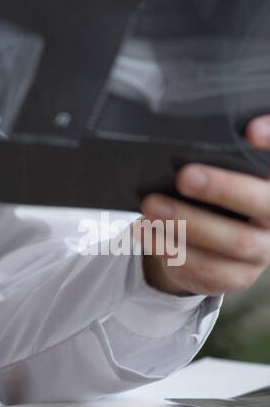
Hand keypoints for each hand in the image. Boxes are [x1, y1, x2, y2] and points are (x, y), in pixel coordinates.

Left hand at [138, 116, 269, 296]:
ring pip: (234, 243)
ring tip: (151, 207)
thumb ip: (215, 159)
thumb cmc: (212, 197)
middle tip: (184, 177)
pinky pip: (209, 269)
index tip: (250, 130)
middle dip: (222, 188)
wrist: (211, 246)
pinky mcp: (238, 276)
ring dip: (187, 224)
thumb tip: (180, 136)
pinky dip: (172, 250)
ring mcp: (261, 251)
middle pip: (261, 204)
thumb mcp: (218, 174)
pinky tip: (148, 233)